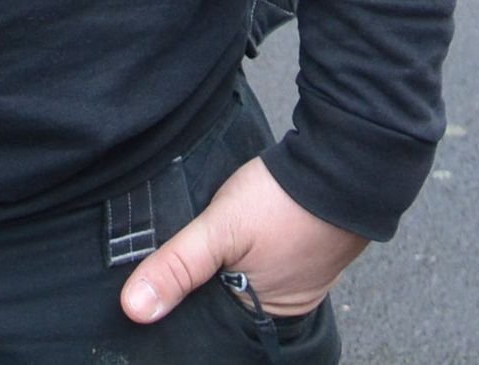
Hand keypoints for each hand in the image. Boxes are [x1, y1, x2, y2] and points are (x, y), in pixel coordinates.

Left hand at [118, 154, 364, 324]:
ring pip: (249, 272)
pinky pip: (271, 253)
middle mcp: (289, 302)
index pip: (215, 320)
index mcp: (268, 313)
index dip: (189, 302)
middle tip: (191, 250)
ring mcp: (304, 273)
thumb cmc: (287, 199)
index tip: (166, 281)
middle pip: (231, 296)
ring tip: (212, 237)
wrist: (344, 159)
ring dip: (230, 258)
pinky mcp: (312, 245)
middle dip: (208, 278)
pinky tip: (241, 225)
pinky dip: (252, 242)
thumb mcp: (220, 228)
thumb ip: (177, 265)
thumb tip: (135, 307)